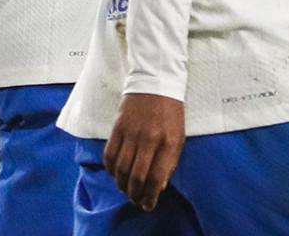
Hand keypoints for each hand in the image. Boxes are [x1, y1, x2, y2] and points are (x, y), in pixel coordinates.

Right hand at [104, 93, 183, 211]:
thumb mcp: (178, 137)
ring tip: (126, 191)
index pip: (157, 177)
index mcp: (168, 142)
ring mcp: (132, 132)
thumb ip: (170, 162)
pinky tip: (115, 174)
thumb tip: (158, 186)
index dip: (151, 196)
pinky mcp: (118, 127)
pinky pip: (110, 154)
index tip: (148, 205)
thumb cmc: (170, 113)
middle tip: (136, 201)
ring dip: (122, 185)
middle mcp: (149, 139)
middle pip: (137, 176)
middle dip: (135, 194)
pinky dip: (111, 169)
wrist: (155, 83)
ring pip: (122, 168)